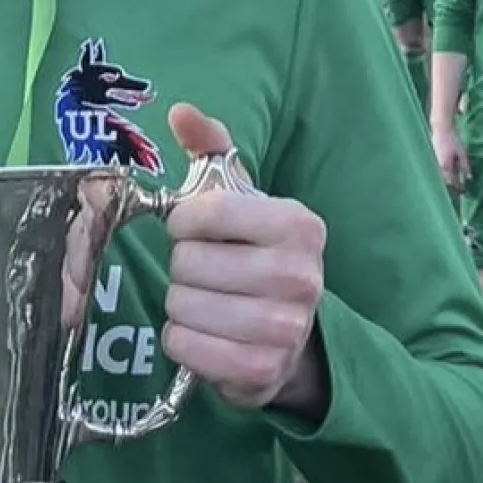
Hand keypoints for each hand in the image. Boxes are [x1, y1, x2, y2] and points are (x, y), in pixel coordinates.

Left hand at [162, 105, 325, 411]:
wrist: (290, 335)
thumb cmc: (253, 254)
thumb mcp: (240, 198)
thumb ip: (211, 150)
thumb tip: (181, 111)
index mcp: (298, 224)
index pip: (205, 212)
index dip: (182, 221)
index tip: (191, 229)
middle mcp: (301, 275)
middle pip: (189, 263)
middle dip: (183, 267)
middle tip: (204, 273)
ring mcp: (286, 328)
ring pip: (183, 307)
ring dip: (180, 306)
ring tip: (205, 303)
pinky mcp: (262, 371)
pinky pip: (185, 348)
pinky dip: (181, 341)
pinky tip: (203, 334)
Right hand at [431, 126, 470, 190]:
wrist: (441, 131)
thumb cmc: (452, 141)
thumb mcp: (461, 153)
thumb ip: (464, 166)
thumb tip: (469, 178)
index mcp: (446, 166)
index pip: (452, 182)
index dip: (458, 188)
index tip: (464, 193)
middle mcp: (440, 167)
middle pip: (446, 181)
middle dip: (453, 187)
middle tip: (460, 192)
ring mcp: (437, 163)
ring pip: (443, 176)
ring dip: (450, 181)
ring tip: (456, 185)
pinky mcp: (436, 160)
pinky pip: (442, 171)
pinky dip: (447, 175)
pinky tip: (451, 175)